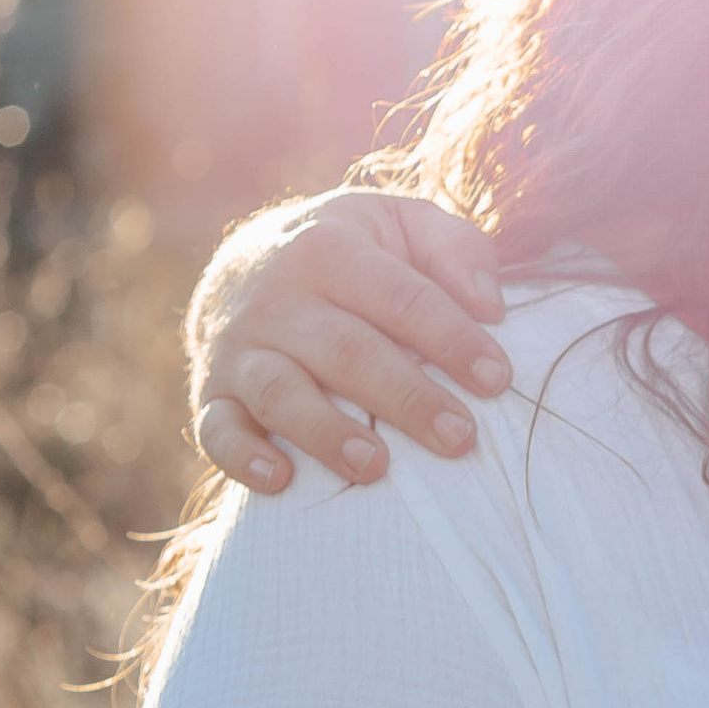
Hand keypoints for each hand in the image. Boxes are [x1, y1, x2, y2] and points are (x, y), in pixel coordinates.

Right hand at [187, 192, 509, 491]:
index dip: (451, 338)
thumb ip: (455, 249)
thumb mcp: (401, 227)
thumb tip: (491, 306)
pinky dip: (244, 457)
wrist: (243, 265)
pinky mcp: (211, 394)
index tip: (497, 379)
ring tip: (376, 468)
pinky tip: (282, 480)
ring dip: (326, 433)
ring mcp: (239, 349)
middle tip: (460, 438)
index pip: (400, 298)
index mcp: (328, 248)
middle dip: (406, 398)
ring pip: (280, 393)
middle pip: (346, 352)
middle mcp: (277, 298)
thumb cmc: (353, 255)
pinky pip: (217, 429)